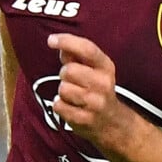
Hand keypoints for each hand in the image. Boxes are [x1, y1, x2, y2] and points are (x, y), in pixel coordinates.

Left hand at [48, 33, 126, 147]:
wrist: (110, 121)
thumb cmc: (96, 88)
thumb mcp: (92, 68)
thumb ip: (74, 54)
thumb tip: (56, 41)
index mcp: (106, 66)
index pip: (87, 49)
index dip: (67, 41)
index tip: (51, 40)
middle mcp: (103, 83)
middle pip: (69, 71)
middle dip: (64, 74)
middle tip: (72, 80)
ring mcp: (96, 103)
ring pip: (63, 89)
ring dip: (63, 91)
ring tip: (73, 94)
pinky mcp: (85, 119)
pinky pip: (59, 106)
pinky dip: (60, 105)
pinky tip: (70, 106)